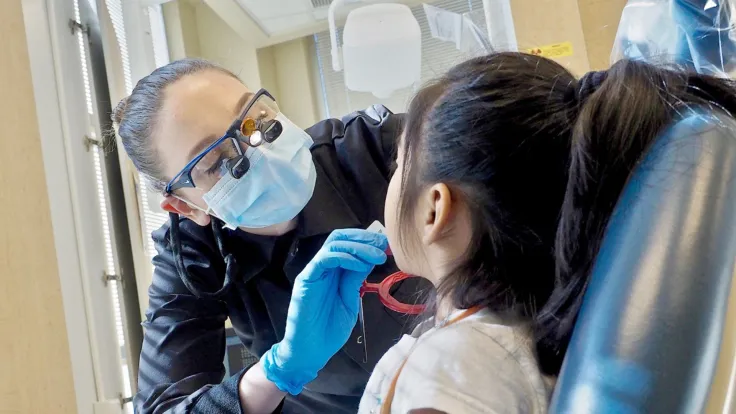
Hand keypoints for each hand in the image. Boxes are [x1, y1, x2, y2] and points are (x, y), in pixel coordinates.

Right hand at [261, 229, 387, 394]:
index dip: (368, 241)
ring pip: (333, 244)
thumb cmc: (329, 330)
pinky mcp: (306, 280)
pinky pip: (324, 259)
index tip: (388, 246)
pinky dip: (344, 257)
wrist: (310, 352)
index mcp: (333, 272)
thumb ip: (356, 279)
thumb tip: (371, 259)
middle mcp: (322, 267)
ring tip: (378, 256)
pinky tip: (360, 265)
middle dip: (364, 238)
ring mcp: (313, 272)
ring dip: (359, 246)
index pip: (348, 245)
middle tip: (384, 245)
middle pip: (340, 238)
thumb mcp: (350, 300)